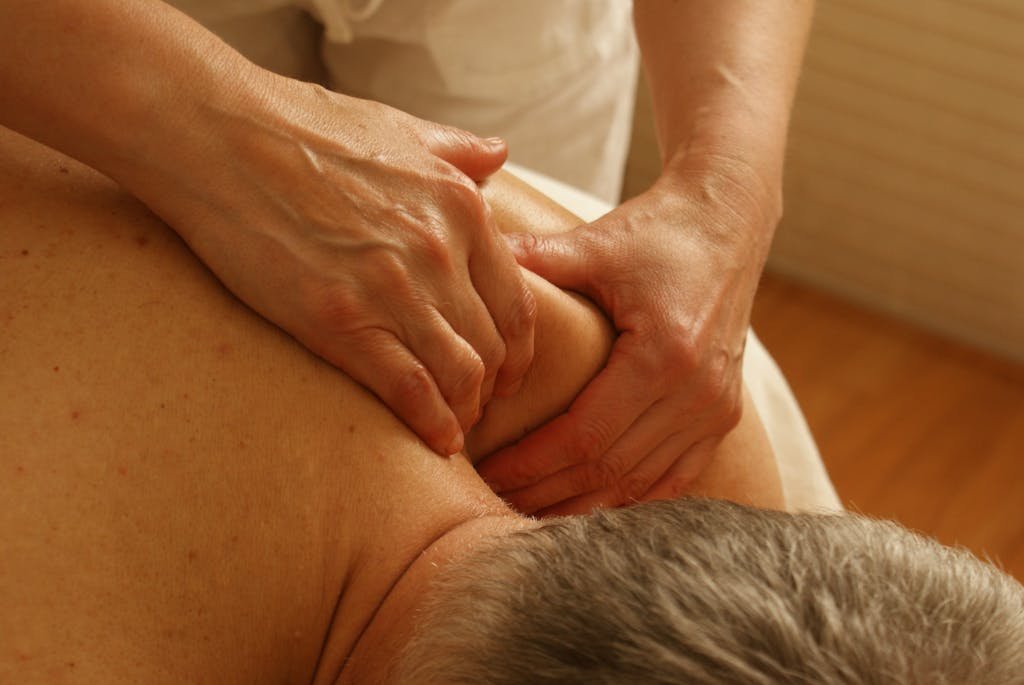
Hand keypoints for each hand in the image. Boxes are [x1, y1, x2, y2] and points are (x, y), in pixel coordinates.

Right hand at [132, 75, 535, 455]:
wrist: (218, 135)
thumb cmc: (300, 126)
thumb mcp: (397, 126)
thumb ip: (457, 150)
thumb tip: (499, 154)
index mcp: (461, 208)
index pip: (517, 304)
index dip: (518, 352)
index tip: (506, 373)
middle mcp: (440, 251)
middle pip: (492, 348)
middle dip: (492, 390)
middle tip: (477, 408)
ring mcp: (393, 288)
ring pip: (460, 376)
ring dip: (464, 413)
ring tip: (454, 428)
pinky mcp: (340, 321)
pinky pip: (409, 390)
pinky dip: (430, 424)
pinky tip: (435, 442)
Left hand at [477, 169, 775, 514]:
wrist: (727, 223)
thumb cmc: (657, 232)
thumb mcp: (594, 244)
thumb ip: (534, 261)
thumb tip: (471, 256)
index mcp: (665, 355)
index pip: (585, 435)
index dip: (533, 463)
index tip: (487, 474)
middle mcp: (698, 393)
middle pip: (609, 469)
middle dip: (547, 492)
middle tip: (493, 501)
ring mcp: (717, 410)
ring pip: (640, 483)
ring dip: (583, 503)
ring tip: (529, 511)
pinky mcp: (723, 416)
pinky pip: (673, 477)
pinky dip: (629, 497)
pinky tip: (587, 506)